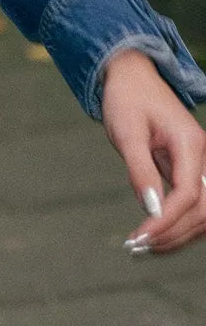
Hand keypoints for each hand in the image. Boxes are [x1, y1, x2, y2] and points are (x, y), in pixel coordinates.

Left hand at [101, 48, 205, 253]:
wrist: (132, 77)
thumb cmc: (127, 100)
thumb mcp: (127, 133)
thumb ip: (140, 171)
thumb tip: (151, 209)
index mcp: (191, 144)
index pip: (189, 194)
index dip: (167, 220)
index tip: (140, 238)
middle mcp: (202, 156)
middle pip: (203, 209)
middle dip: (174, 233)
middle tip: (137, 249)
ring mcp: (199, 164)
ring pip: (203, 212)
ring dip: (177, 234)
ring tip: (142, 248)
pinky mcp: (189, 170)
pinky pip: (192, 204)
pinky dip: (177, 224)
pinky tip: (153, 236)